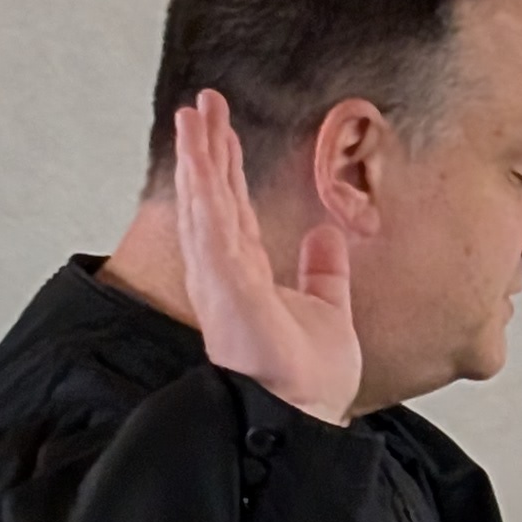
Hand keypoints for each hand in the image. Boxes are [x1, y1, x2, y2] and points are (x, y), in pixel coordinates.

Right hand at [170, 92, 364, 425]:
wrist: (306, 416)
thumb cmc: (310, 380)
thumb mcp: (329, 310)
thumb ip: (322, 272)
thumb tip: (324, 235)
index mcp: (248, 277)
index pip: (232, 209)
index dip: (224, 167)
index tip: (218, 129)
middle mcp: (226, 275)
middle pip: (210, 199)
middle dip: (204, 151)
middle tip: (200, 104)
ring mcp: (221, 282)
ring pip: (204, 207)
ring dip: (196, 160)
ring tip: (191, 117)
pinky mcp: (226, 291)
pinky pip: (211, 232)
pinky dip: (203, 194)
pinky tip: (199, 161)